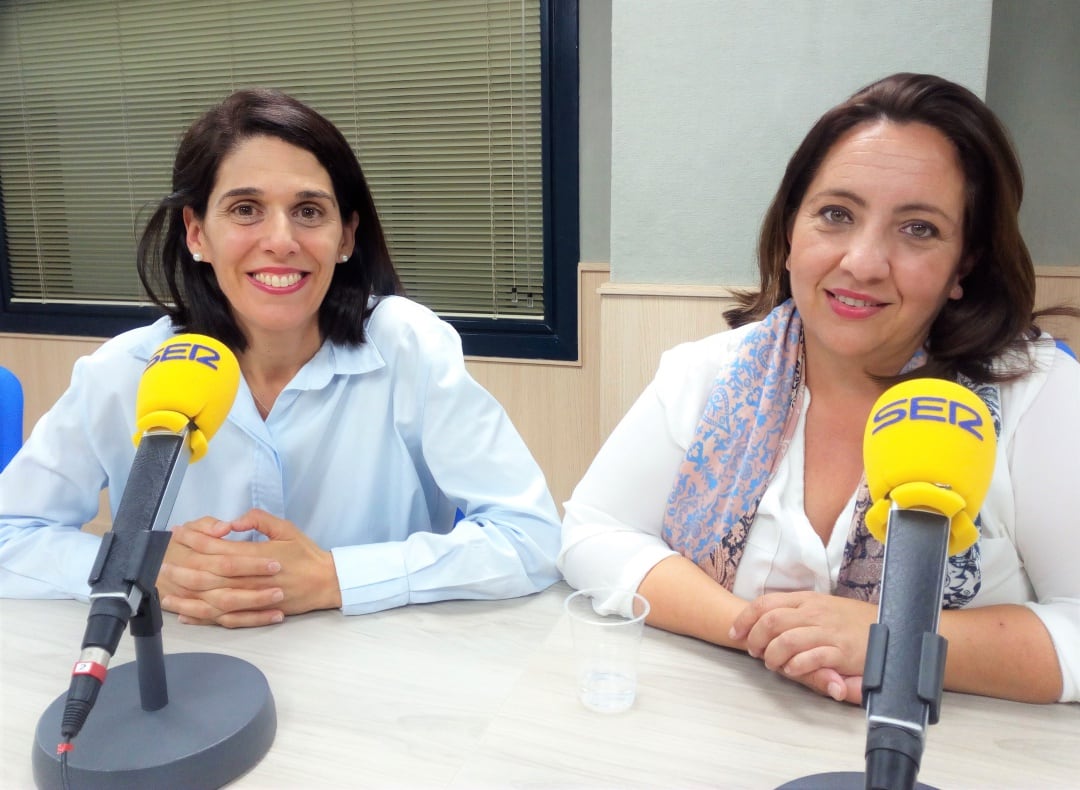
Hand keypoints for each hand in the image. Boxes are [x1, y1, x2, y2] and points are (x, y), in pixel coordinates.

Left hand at [157, 510, 339, 627]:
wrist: (325, 583)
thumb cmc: (306, 554)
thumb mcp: (286, 529)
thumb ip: (259, 520)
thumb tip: (233, 522)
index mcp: (257, 556)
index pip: (220, 548)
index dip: (197, 540)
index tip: (179, 533)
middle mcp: (251, 580)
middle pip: (209, 576)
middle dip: (183, 568)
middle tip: (160, 562)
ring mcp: (251, 599)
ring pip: (212, 600)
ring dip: (186, 596)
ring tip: (164, 590)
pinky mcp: (253, 613)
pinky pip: (223, 619)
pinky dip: (202, 618)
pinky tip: (185, 614)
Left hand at [729, 591, 876, 703]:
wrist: (892, 627)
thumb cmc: (853, 621)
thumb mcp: (822, 607)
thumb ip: (797, 611)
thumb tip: (766, 620)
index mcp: (807, 599)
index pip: (765, 603)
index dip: (745, 619)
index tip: (734, 633)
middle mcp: (814, 612)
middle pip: (770, 621)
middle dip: (755, 639)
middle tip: (755, 653)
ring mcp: (828, 631)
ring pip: (786, 640)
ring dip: (772, 656)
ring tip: (773, 665)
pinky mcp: (841, 652)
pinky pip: (811, 658)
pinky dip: (797, 665)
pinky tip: (793, 669)